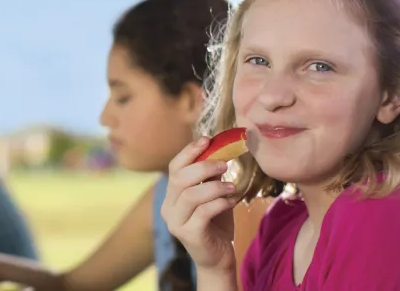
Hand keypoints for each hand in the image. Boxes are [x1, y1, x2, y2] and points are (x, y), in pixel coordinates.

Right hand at [161, 136, 237, 271]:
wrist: (218, 258)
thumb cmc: (216, 224)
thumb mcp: (213, 196)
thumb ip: (211, 178)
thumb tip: (220, 150)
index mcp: (171, 196)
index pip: (174, 167)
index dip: (189, 151)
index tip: (207, 140)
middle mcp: (168, 208)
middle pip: (179, 178)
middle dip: (203, 167)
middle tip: (225, 164)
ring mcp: (175, 222)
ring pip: (191, 195)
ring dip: (215, 187)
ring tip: (232, 186)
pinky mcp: (188, 234)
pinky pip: (203, 212)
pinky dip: (220, 203)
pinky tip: (232, 201)